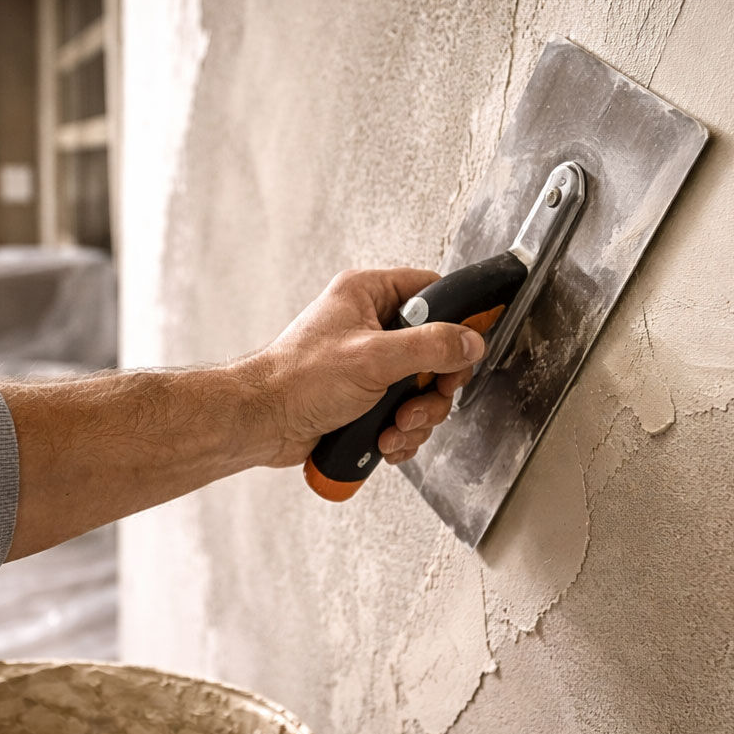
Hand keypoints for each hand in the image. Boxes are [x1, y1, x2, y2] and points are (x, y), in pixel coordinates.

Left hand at [256, 268, 484, 467]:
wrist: (262, 423)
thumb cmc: (298, 380)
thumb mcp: (374, 357)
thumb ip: (430, 347)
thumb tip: (471, 342)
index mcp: (368, 295)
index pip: (432, 291)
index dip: (455, 320)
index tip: (463, 350)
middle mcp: (370, 326)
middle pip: (435, 351)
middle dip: (432, 389)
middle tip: (420, 402)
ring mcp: (369, 364)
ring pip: (421, 389)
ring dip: (416, 417)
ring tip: (394, 428)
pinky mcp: (365, 398)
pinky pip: (404, 413)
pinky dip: (401, 433)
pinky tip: (384, 441)